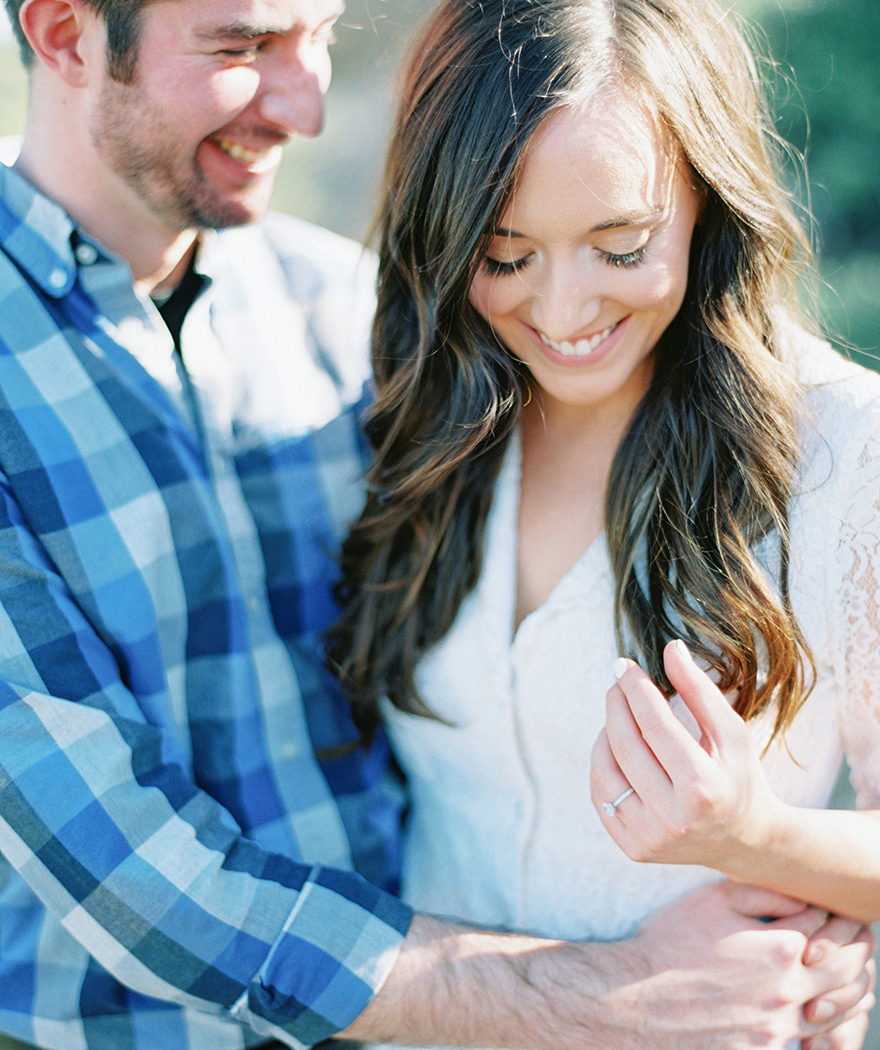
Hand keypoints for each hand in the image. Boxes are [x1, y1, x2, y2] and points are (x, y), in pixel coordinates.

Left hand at [590, 638, 779, 871]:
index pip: (655, 725)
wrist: (744, 841)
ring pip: (604, 771)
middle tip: (618, 683)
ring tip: (620, 715)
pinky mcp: (633, 849)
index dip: (635, 689)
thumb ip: (700, 690)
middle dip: (616, 705)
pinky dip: (602, 764)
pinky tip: (617, 747)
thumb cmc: (739, 777)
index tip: (625, 666)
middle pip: (625, 746)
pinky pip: (601, 797)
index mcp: (703, 788)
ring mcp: (650, 838)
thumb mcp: (731, 732)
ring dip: (605, 733)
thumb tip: (670, 649)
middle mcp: (674, 819)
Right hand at [601, 881, 875, 1049]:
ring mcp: (777, 1028)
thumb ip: (762, 892)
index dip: (829, 907)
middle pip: (844, 969)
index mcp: (778, 949)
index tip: (827, 901)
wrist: (634, 999)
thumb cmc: (669, 943)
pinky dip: (824, 1022)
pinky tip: (816, 1007)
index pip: (825, 922)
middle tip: (854, 932)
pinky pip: (810, 1040)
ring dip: (848, 987)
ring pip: (836, 1009)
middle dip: (853, 946)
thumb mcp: (711, 900)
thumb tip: (800, 894)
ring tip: (844, 971)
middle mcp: (787, 992)